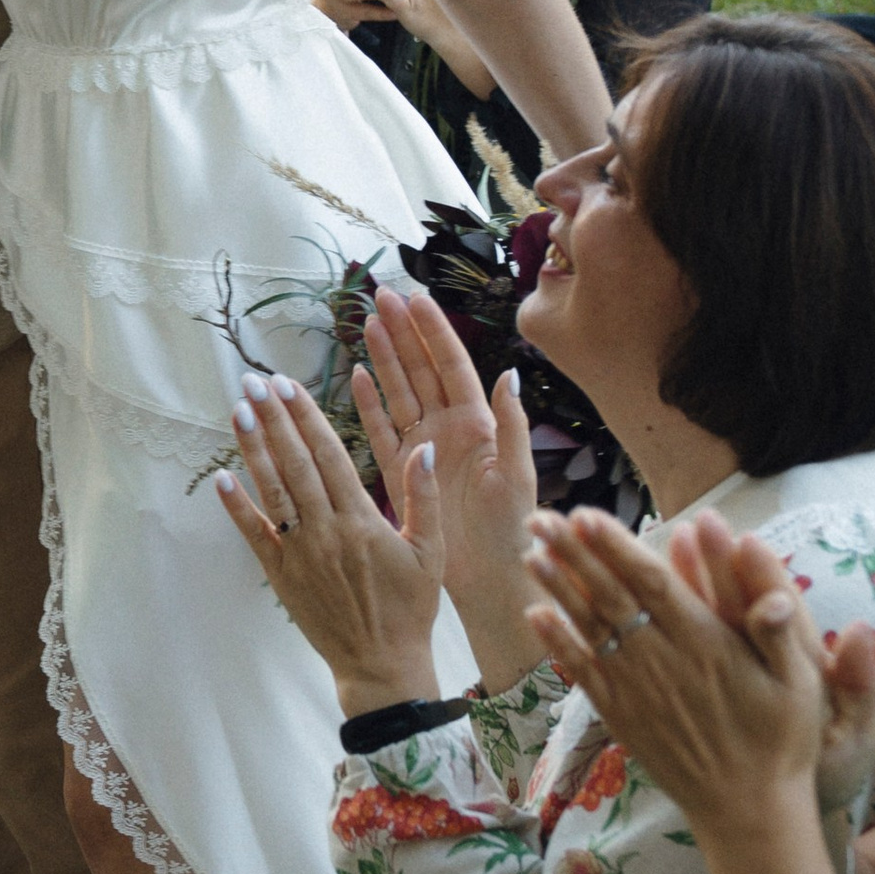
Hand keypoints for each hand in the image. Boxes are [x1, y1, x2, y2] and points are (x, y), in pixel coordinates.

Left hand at [213, 366, 442, 712]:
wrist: (381, 664)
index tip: (290, 385)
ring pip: (272, 491)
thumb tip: (426, 447)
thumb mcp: (432, 552)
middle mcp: (326, 532)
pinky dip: (237, 507)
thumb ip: (425, 496)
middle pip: (295, 464)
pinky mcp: (282, 576)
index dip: (307, 417)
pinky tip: (220, 477)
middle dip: (275, 419)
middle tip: (255, 382)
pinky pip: (255, 536)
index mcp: (363, 521)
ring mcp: (300, 554)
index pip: (329, 455)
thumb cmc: (411, 608)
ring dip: (253, 449)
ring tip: (239, 411)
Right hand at [360, 287, 541, 686]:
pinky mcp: (402, 472)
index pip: (451, 366)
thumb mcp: (517, 475)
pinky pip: (382, 429)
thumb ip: (512, 424)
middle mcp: (449, 429)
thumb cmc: (512, 529)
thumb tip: (510, 374)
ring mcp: (423, 448)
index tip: (415, 299)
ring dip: (384, 357)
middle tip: (381, 296)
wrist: (490, 577)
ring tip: (366, 323)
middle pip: (421, 370)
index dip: (432, 332)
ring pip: (399, 392)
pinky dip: (370, 403)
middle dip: (402, 332)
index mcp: (478, 424)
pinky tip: (357, 376)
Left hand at [520, 506, 874, 873]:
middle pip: (611, 597)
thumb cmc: (782, 740)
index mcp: (706, 644)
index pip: (651, 583)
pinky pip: (584, 673)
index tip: (587, 515)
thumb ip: (775, 623)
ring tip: (530, 551)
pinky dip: (559, 643)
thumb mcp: (799, 680)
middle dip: (575, 555)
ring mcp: (638, 692)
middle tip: (542, 518)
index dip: (616, 547)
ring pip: (591, 629)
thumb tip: (761, 568)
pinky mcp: (624, 718)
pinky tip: (536, 615)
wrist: (750, 811)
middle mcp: (664, 663)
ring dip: (559, 589)